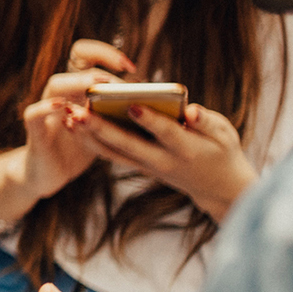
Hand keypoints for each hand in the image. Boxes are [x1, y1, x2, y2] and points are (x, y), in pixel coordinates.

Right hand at [19, 39, 133, 198]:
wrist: (50, 174)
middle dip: (100, 71)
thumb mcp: (103, 128)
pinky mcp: (36, 132)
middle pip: (73, 63)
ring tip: (96, 90)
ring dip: (77, 83)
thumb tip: (152, 99)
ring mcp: (47, 110)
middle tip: (118, 85)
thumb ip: (118, 110)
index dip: (105, 53)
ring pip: (56, 84)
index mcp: (78, 87)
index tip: (130, 67)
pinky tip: (63, 108)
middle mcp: (61, 92)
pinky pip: (33, 114)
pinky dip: (46, 108)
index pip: (86, 54)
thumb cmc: (81, 148)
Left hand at [72, 101, 255, 221]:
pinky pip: (110, 155)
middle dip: (103, 128)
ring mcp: (147, 166)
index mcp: (187, 149)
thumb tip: (192, 111)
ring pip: (113, 152)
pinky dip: (91, 142)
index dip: (150, 120)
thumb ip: (207, 122)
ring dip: (89, 135)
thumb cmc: (222, 150)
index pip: (166, 133)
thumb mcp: (225, 133)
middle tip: (79, 111)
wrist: (217, 186)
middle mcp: (163, 160)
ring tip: (67, 116)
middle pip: (128, 144)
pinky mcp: (138, 166)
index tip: (132, 104)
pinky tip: (72, 125)